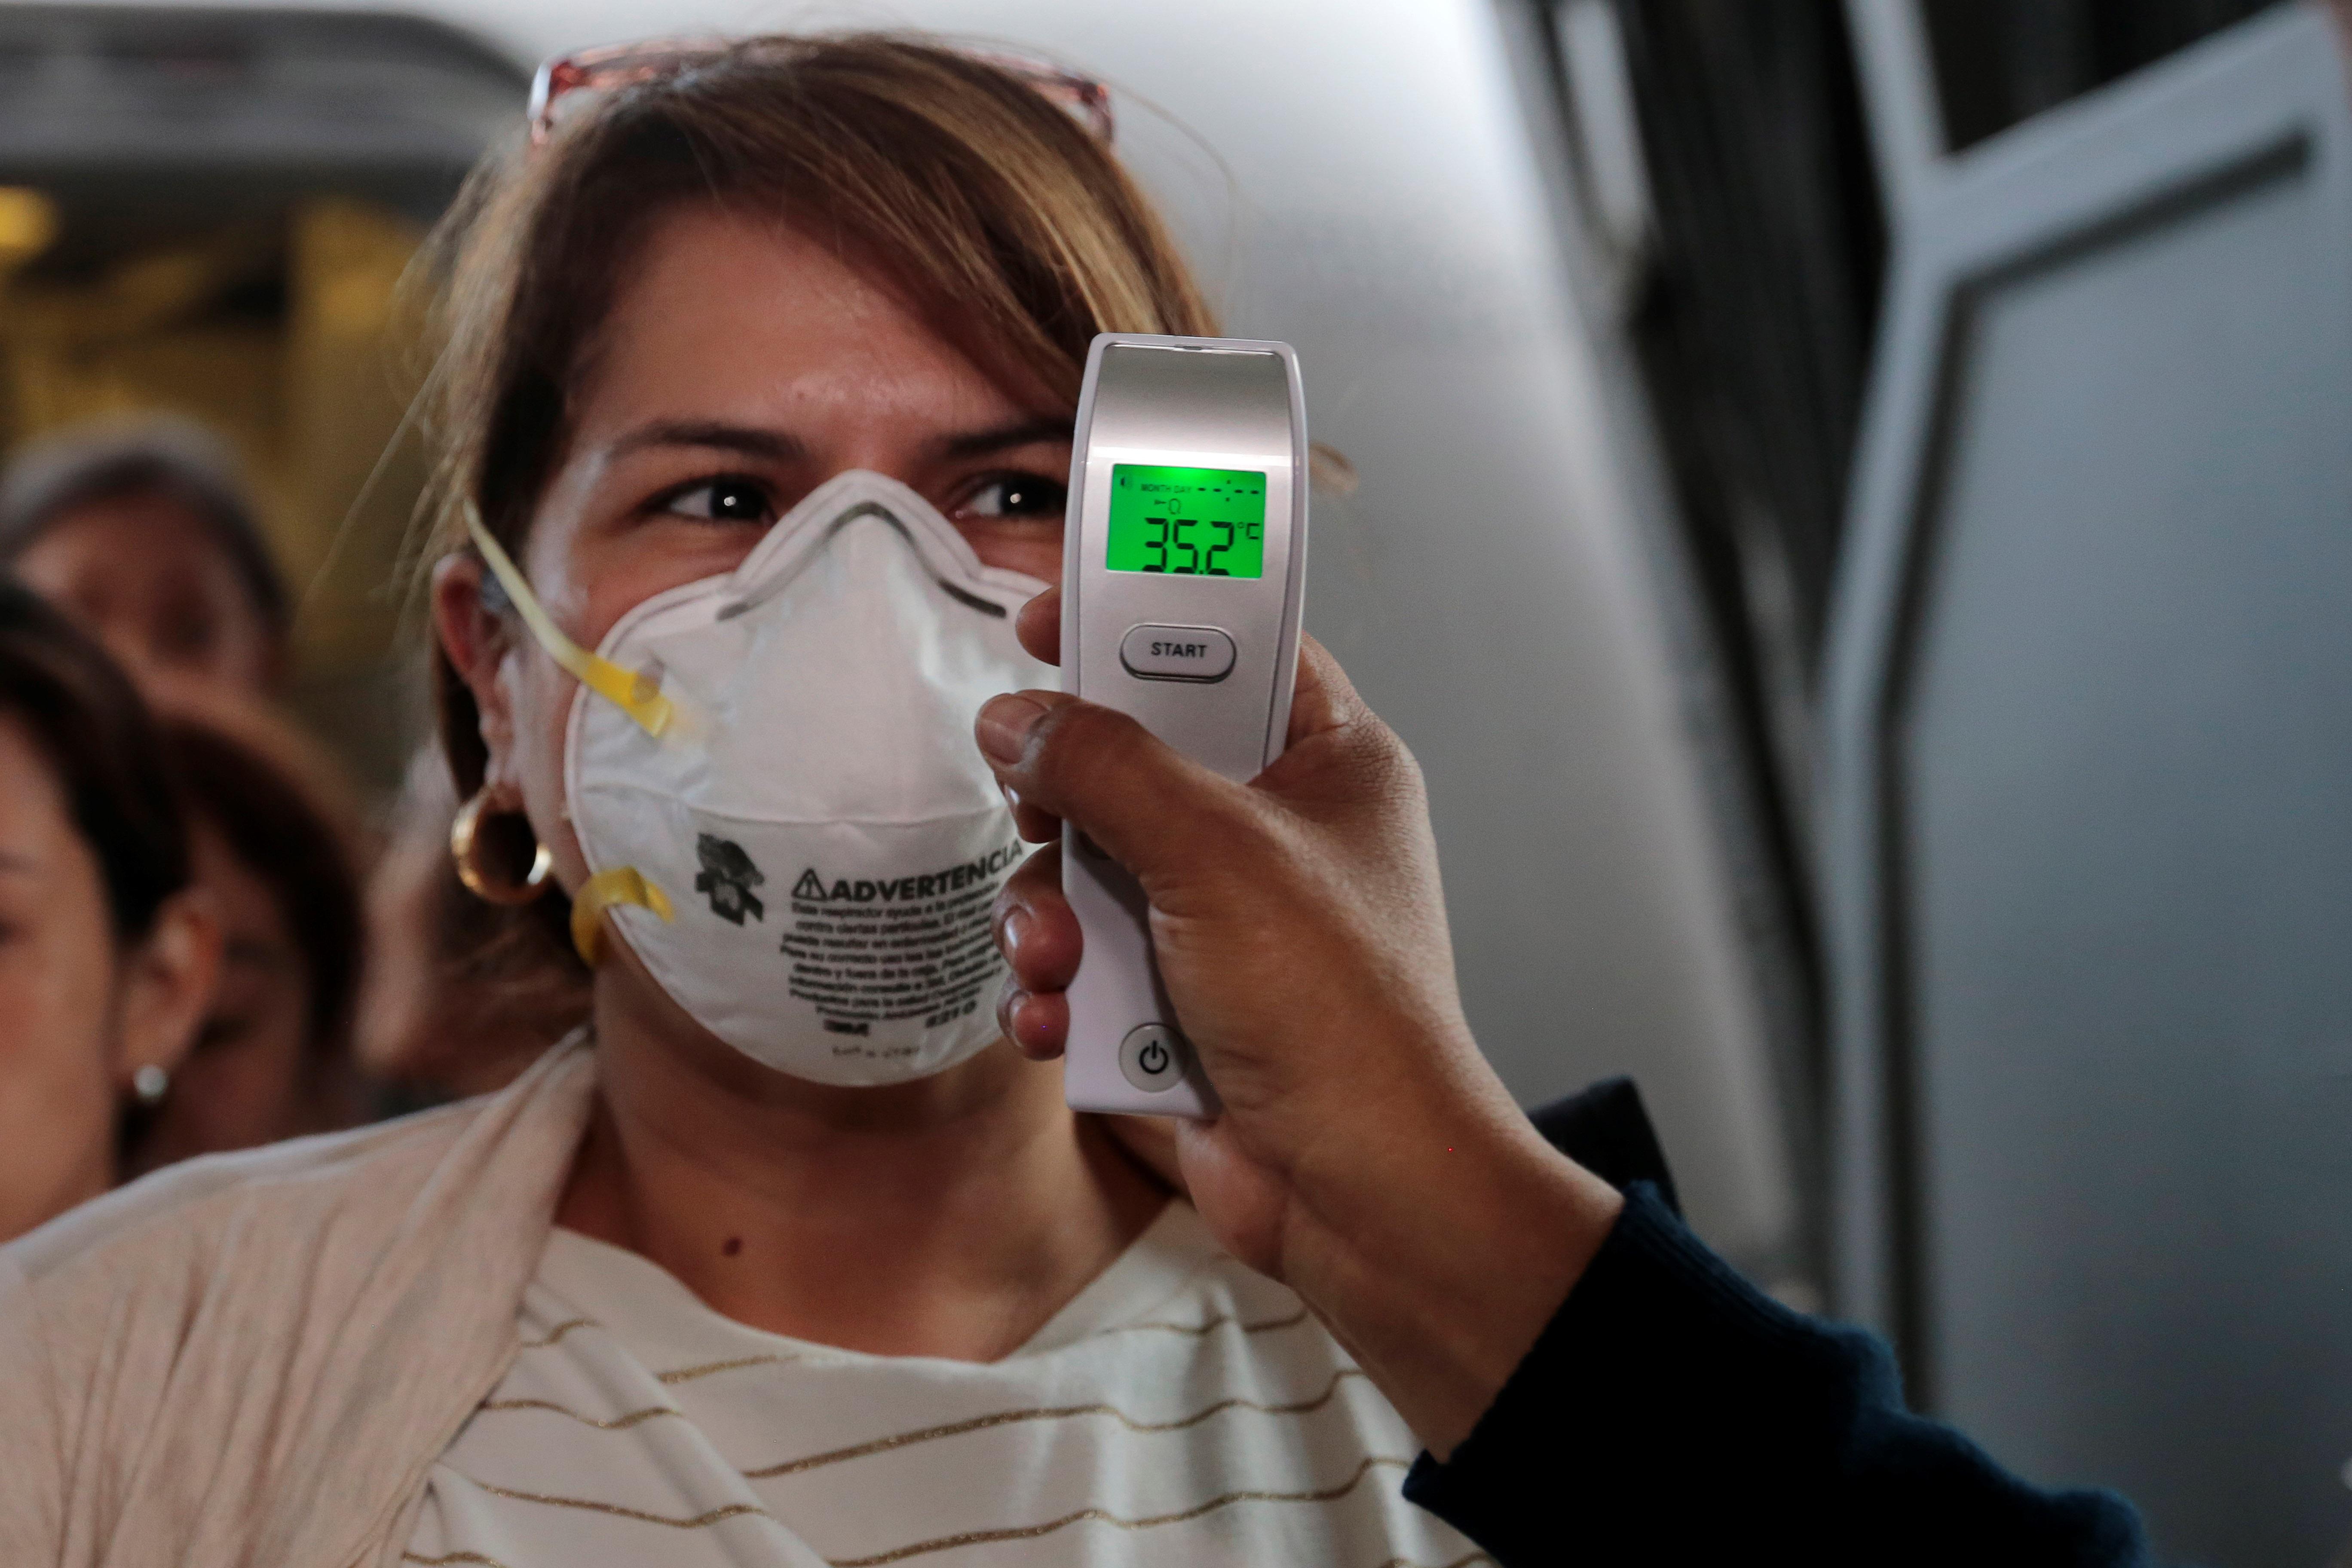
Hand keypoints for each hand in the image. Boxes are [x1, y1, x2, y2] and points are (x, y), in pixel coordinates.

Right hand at [976, 588, 1622, 1455]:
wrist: (1360, 1192)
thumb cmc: (1336, 1010)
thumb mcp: (1215, 851)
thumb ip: (1108, 766)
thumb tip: (1017, 718)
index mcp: (1329, 765)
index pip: (1230, 646)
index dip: (1138, 620)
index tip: (1045, 616)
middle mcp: (1278, 834)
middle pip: (1135, 759)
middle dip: (1066, 798)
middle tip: (1034, 805)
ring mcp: (1227, 922)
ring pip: (1093, 868)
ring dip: (1049, 909)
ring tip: (1055, 953)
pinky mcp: (1182, 1000)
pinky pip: (1089, 962)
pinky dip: (1061, 990)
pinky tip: (1056, 1020)